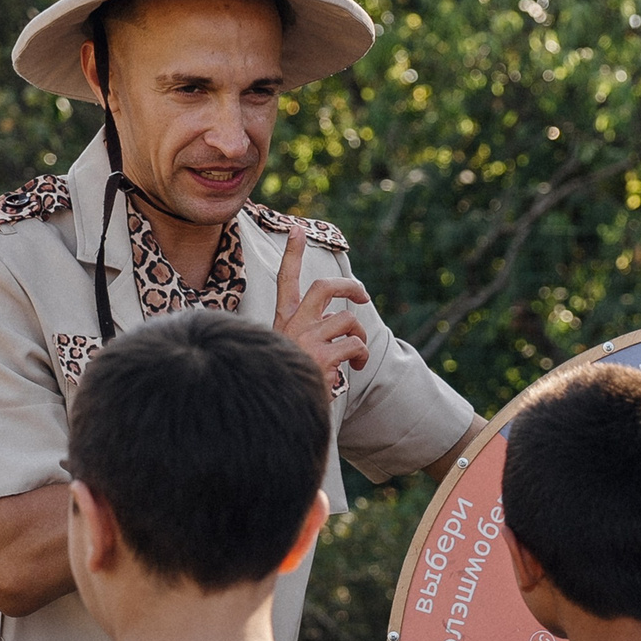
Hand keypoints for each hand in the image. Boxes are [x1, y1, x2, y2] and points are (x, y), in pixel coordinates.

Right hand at [272, 228, 371, 391]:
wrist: (279, 410)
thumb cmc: (292, 378)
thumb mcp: (294, 348)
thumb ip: (311, 330)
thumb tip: (340, 318)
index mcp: (283, 320)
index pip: (285, 279)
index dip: (292, 253)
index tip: (297, 230)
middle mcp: (292, 325)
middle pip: (324, 287)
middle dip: (349, 286)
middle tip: (361, 294)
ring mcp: (306, 340)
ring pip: (347, 319)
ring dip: (359, 335)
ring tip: (356, 356)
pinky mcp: (321, 357)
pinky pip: (355, 345)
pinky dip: (361, 356)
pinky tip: (354, 368)